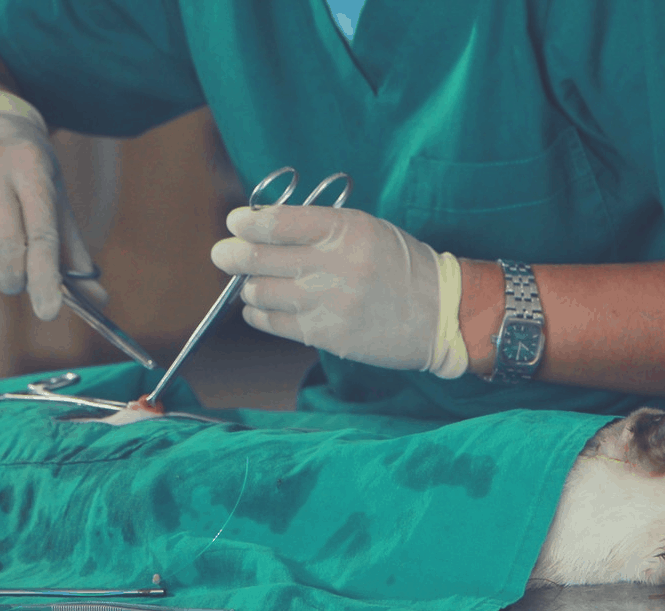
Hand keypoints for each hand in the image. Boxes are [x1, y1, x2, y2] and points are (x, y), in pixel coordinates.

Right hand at [0, 110, 104, 319]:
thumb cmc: (26, 168)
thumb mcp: (55, 195)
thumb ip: (73, 249)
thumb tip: (97, 300)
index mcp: (33, 167)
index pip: (42, 232)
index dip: (45, 277)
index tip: (49, 312)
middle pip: (3, 247)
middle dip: (13, 278)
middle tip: (16, 281)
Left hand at [210, 205, 466, 376]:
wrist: (441, 313)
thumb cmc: (401, 267)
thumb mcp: (367, 230)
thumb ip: (318, 228)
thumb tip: (262, 229)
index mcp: (346, 228)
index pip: (278, 222)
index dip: (247, 223)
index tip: (236, 223)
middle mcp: (335, 263)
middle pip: (258, 258)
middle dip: (231, 255)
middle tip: (223, 254)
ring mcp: (329, 302)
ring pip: (259, 292)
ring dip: (247, 287)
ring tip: (253, 284)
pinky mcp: (326, 334)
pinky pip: (272, 322)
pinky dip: (259, 313)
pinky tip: (263, 307)